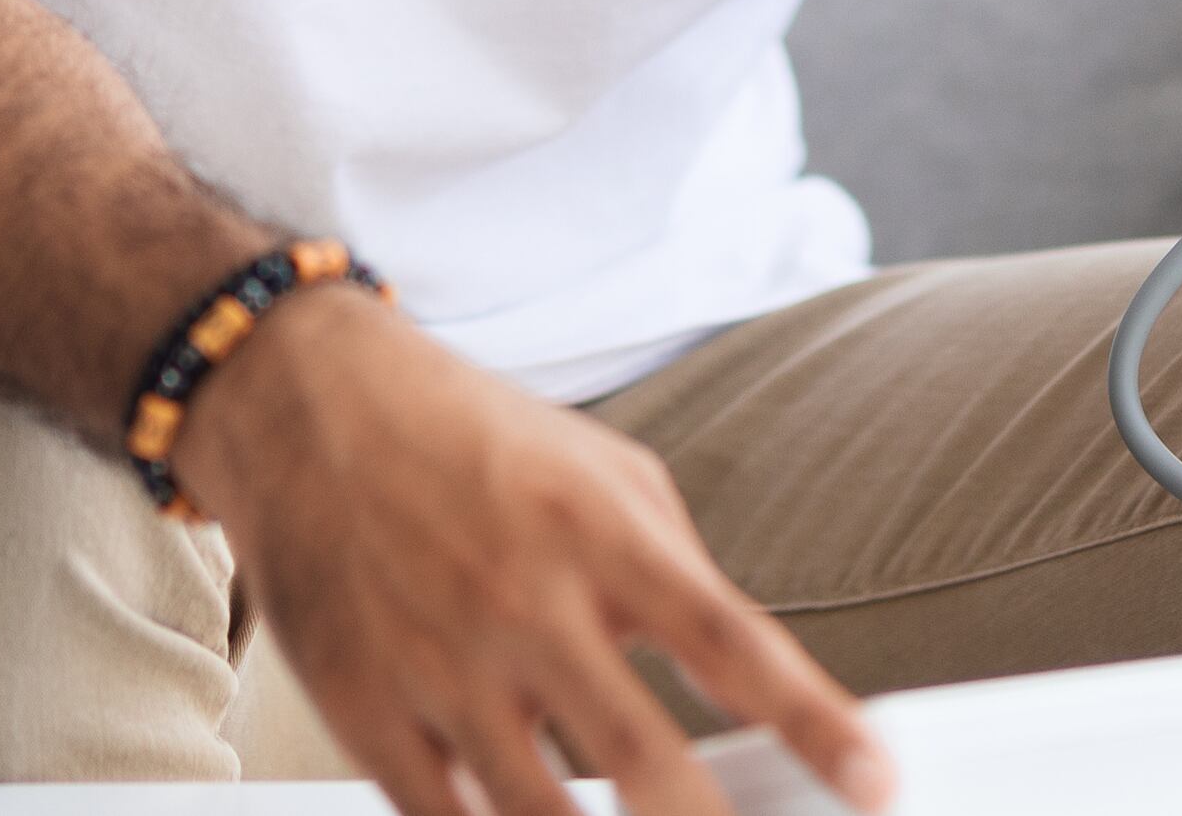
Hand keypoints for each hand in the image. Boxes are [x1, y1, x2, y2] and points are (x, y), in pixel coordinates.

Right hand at [170, 284, 891, 815]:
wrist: (302, 403)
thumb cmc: (474, 437)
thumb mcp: (605, 469)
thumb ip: (678, 574)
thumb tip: (745, 681)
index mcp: (601, 532)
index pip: (732, 643)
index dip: (815, 723)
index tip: (879, 783)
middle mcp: (525, 602)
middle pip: (639, 758)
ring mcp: (439, 665)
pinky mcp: (364, 711)